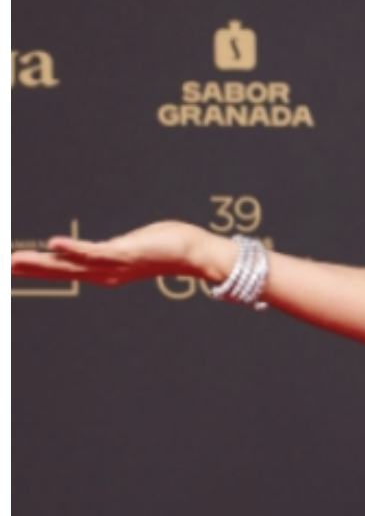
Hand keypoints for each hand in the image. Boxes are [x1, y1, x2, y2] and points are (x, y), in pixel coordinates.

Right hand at [9, 222, 230, 286]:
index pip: (59, 268)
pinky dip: (74, 249)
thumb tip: (90, 250)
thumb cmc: (165, 244)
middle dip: (27, 268)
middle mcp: (104, 271)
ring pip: (69, 265)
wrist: (194, 251)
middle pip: (57, 271)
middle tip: (2, 265)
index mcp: (101, 268)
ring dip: (40, 262)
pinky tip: (53, 244)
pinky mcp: (125, 254)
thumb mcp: (125, 247)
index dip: (32, 267)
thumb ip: (104, 250)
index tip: (8, 265)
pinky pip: (94, 252)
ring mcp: (113, 264)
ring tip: (14, 259)